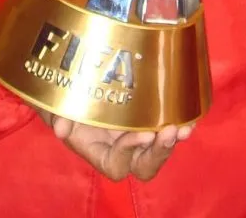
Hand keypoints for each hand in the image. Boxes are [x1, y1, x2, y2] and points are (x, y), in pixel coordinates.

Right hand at [39, 111, 192, 180]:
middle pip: (144, 166)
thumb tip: (61, 130)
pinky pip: (167, 128)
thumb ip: (57, 117)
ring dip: (172, 141)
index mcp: (98, 151)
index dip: (128, 153)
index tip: (139, 132)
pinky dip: (179, 123)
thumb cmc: (62, 98)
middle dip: (158, 153)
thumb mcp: (55, 106)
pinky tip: (189, 115)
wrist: (71, 80)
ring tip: (184, 127)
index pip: (117, 165)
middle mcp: (120, 147)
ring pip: (158, 149)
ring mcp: (136, 132)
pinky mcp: (147, 116)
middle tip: (168, 132)